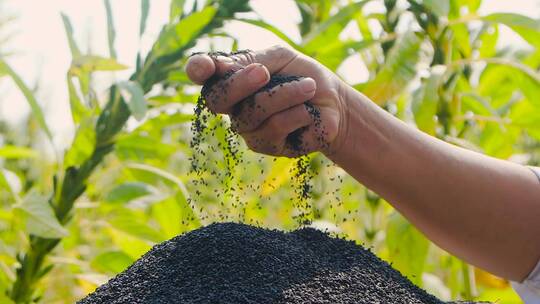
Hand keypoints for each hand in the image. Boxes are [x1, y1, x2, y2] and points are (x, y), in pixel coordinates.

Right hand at [186, 46, 349, 156]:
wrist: (333, 104)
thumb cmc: (304, 77)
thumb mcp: (281, 58)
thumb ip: (252, 60)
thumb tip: (221, 67)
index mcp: (231, 78)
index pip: (203, 74)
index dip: (198, 70)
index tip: (202, 67)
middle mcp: (233, 106)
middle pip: (218, 99)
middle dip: (241, 83)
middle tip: (264, 72)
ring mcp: (247, 129)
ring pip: (254, 112)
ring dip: (287, 94)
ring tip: (308, 87)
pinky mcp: (266, 146)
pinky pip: (276, 127)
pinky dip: (299, 113)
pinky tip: (308, 113)